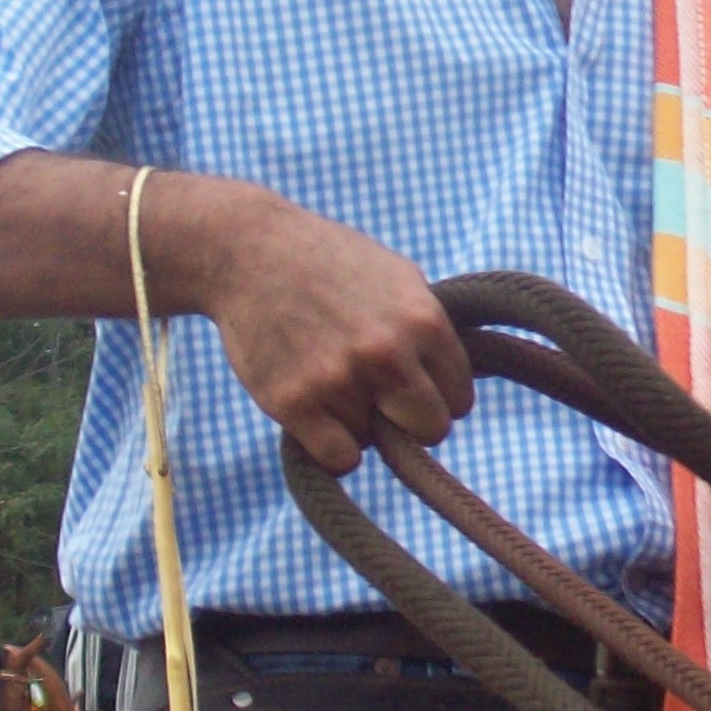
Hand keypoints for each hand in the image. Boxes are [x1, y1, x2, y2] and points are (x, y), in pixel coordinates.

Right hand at [193, 190, 472, 473]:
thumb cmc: (329, 262)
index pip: (459, 400)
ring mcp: (339, 379)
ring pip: (375, 441)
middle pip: (431, 430)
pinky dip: (332, 447)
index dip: (437, 397)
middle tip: (384, 402)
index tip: (416, 388)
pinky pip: (340, 459)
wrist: (249, 252)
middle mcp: (387, 353)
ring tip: (329, 377)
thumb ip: (430, 327)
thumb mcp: (398, 276)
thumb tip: (460, 381)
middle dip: (411, 422)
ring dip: (357, 421)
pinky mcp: (294, 403)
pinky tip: (319, 415)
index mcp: (422, 320)